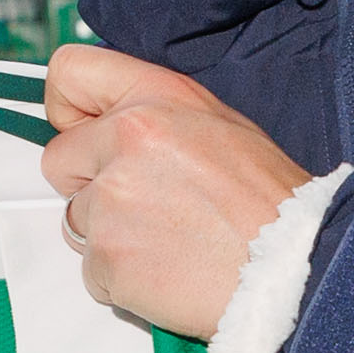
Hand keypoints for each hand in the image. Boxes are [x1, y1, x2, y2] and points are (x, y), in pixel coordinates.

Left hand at [39, 46, 312, 341]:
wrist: (294, 268)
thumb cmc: (267, 203)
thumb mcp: (220, 126)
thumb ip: (154, 116)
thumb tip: (106, 125)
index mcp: (155, 97)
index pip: (68, 73)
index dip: (67, 110)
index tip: (81, 133)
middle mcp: (126, 139)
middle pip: (59, 160)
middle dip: (89, 186)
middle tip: (147, 206)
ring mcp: (112, 200)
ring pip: (76, 220)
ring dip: (111, 236)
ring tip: (171, 243)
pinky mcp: (107, 256)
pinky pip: (93, 271)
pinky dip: (123, 280)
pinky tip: (170, 272)